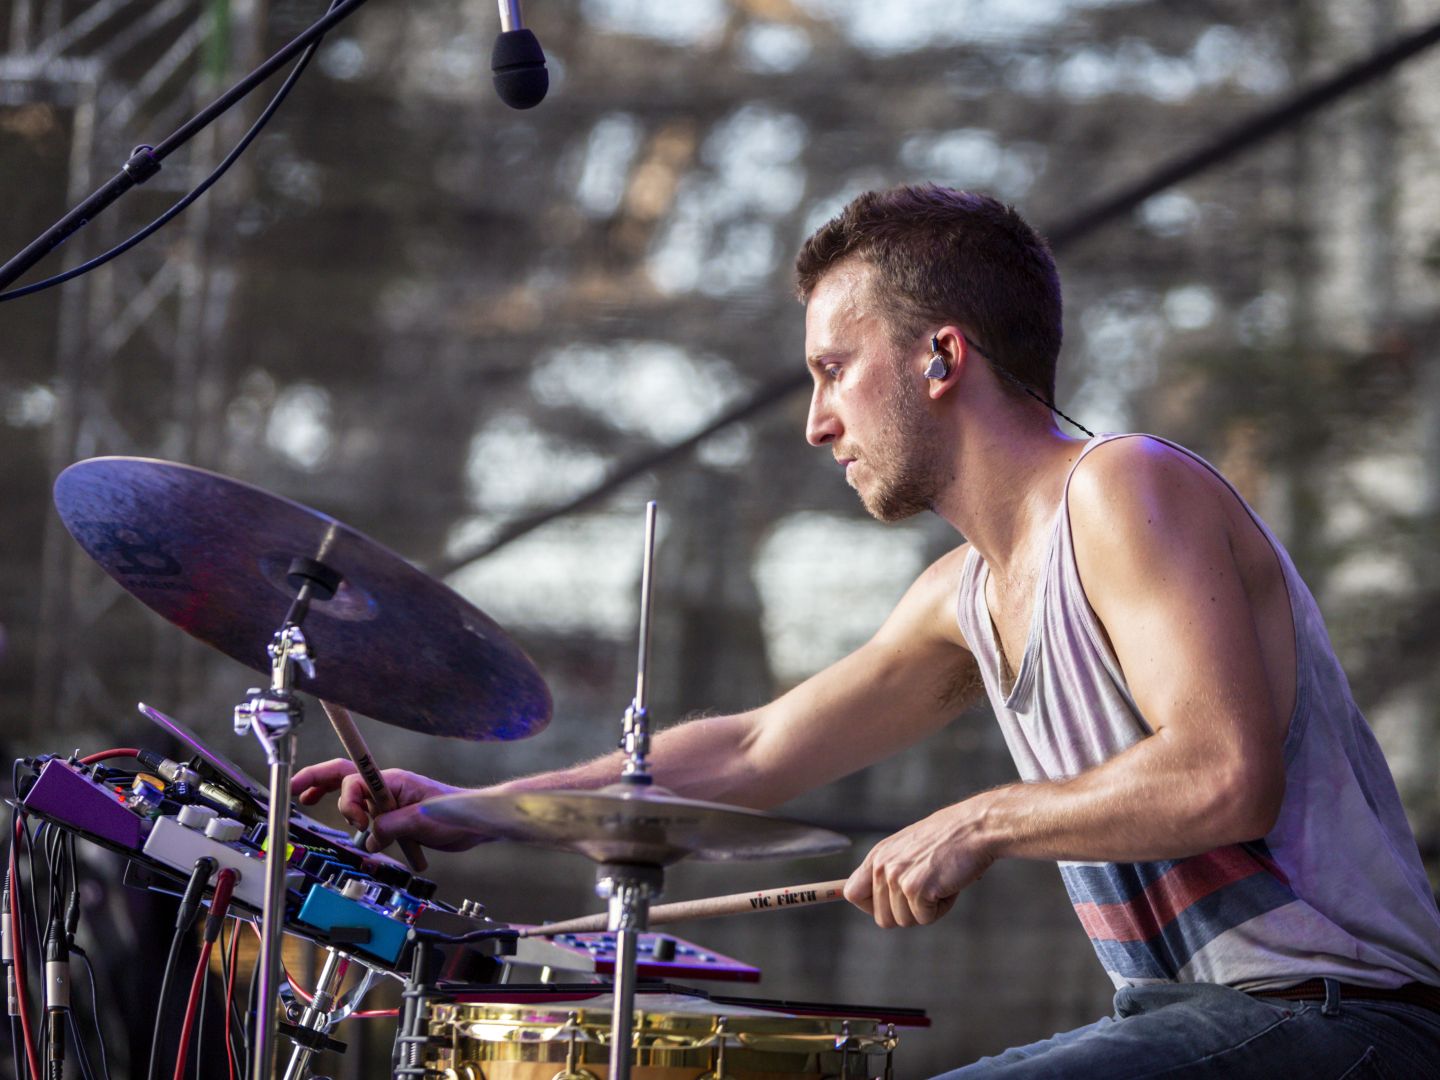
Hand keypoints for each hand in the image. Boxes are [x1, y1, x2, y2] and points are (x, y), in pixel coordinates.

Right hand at [291, 758, 481, 852]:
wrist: (475, 823)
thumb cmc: (456, 813)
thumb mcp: (421, 820)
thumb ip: (390, 825)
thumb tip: (369, 836)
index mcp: (391, 781)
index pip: (352, 775)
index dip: (328, 783)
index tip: (319, 801)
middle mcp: (387, 787)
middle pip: (345, 777)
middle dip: (317, 781)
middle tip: (294, 791)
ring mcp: (391, 801)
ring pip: (355, 798)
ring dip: (342, 807)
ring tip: (331, 814)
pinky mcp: (396, 817)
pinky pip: (370, 817)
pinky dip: (358, 824)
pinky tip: (361, 836)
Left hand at [843, 799, 994, 927]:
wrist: (975, 828)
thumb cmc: (948, 840)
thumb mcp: (908, 849)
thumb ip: (889, 871)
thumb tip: (869, 902)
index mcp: (877, 856)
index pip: (851, 893)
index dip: (870, 906)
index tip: (891, 905)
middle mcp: (882, 866)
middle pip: (882, 918)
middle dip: (908, 913)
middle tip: (927, 890)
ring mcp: (897, 877)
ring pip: (904, 921)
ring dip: (927, 910)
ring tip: (939, 882)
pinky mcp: (915, 888)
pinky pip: (925, 919)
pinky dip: (941, 909)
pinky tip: (948, 885)